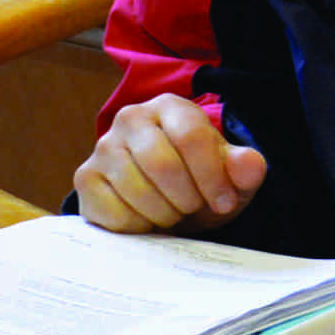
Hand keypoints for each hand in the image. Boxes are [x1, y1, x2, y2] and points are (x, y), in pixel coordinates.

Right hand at [74, 93, 267, 234]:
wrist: (164, 204)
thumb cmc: (201, 185)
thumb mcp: (232, 180)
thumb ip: (245, 170)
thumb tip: (249, 163)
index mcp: (170, 107)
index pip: (191, 137)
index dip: (211, 177)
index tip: (223, 203)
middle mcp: (130, 118)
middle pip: (162, 164)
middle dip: (185, 198)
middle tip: (192, 209)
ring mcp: (103, 147)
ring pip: (137, 190)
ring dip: (163, 214)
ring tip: (170, 212)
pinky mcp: (86, 178)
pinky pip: (114, 211)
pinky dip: (138, 226)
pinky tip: (145, 219)